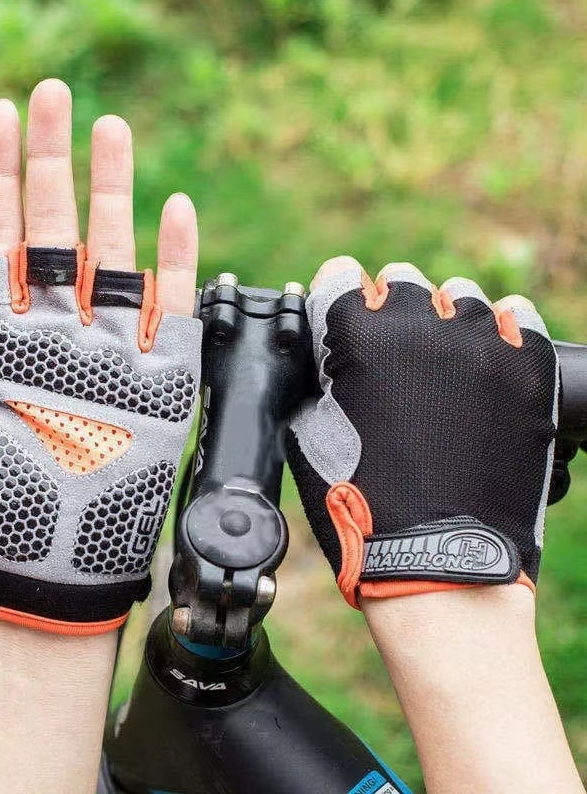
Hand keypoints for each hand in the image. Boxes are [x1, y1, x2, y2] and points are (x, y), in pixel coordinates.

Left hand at [0, 79, 200, 635]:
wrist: (46, 583)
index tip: (0, 117)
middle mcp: (54, 341)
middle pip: (53, 234)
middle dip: (52, 164)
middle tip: (54, 98)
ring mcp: (109, 358)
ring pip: (113, 258)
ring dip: (113, 195)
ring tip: (111, 131)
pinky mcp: (159, 385)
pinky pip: (171, 312)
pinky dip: (177, 262)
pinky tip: (176, 211)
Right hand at [287, 255, 556, 606]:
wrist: (440, 563)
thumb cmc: (362, 507)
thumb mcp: (307, 433)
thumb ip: (316, 375)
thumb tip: (326, 352)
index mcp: (359, 334)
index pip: (340, 275)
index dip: (336, 302)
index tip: (342, 324)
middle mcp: (422, 323)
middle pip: (401, 279)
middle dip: (388, 312)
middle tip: (389, 359)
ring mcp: (483, 343)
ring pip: (458, 295)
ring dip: (441, 323)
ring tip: (438, 371)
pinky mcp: (530, 369)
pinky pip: (515, 316)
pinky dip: (496, 333)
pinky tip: (480, 366)